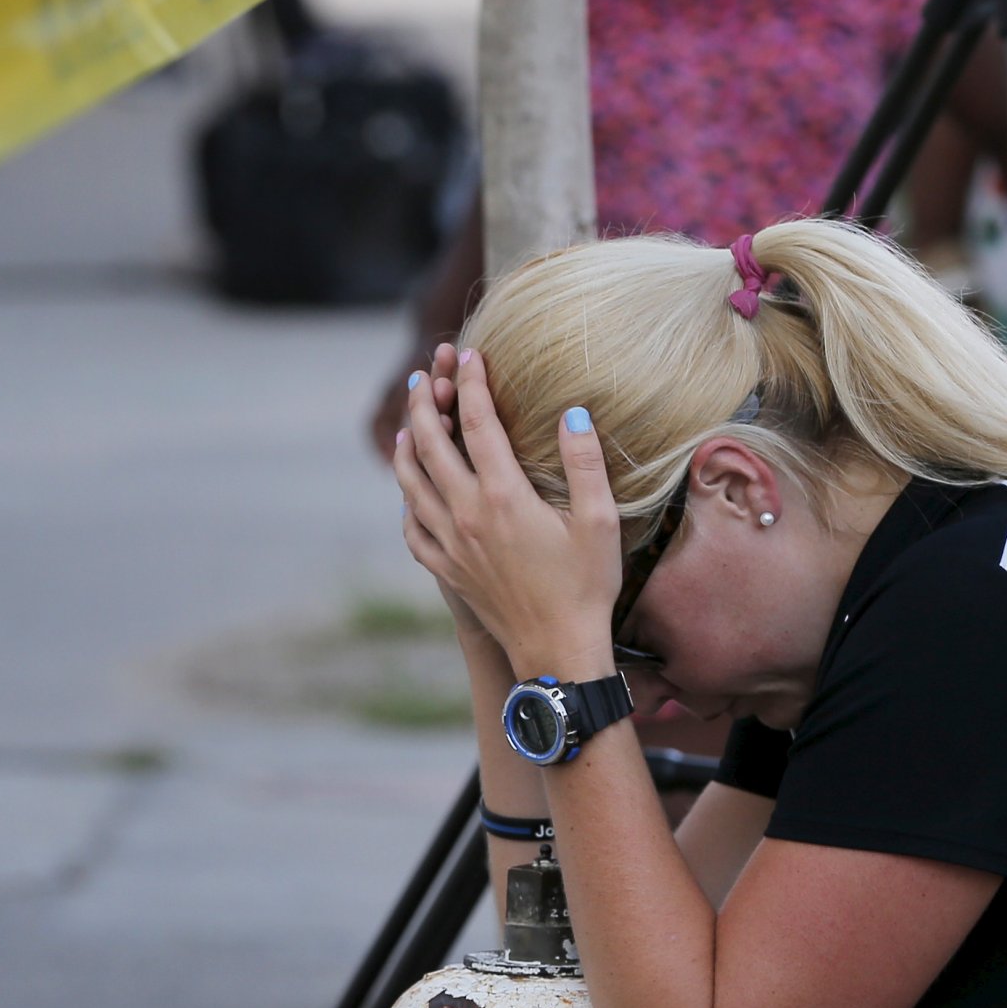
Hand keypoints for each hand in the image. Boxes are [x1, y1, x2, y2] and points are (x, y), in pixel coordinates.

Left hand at [392, 348, 618, 679]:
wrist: (556, 651)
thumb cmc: (586, 587)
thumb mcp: (599, 521)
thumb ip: (585, 464)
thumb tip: (574, 412)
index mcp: (503, 497)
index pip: (479, 424)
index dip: (473, 384)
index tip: (470, 356)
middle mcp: (466, 515)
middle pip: (431, 444)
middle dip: (426, 401)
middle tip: (425, 373)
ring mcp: (449, 543)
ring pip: (411, 482)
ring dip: (408, 444)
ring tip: (411, 419)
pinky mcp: (445, 568)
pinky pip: (412, 526)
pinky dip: (407, 499)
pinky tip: (413, 489)